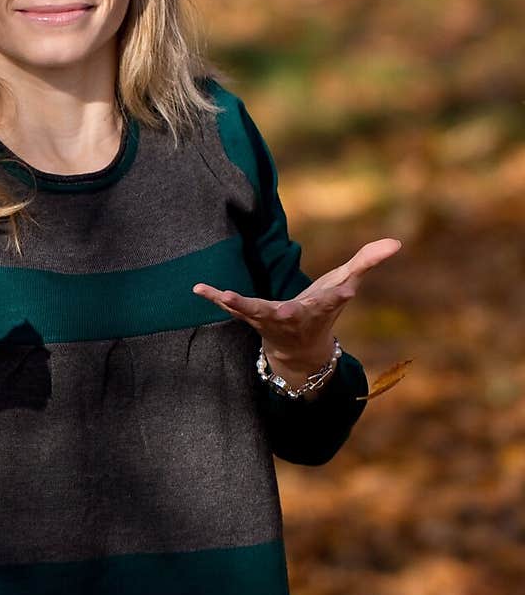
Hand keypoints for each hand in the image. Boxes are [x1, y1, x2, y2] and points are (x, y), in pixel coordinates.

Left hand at [192, 238, 401, 385]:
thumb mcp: (344, 284)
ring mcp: (269, 320)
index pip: (333, 300)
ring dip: (240, 306)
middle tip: (283, 311)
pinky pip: (230, 309)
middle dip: (284, 311)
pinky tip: (197, 287)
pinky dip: (214, 298)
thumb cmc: (321, 311)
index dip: (339, 294)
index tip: (347, 288)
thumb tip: (397, 242)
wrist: (298, 352)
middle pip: (290, 313)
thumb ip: (367, 262)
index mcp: (319, 309)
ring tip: (226, 296)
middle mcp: (294, 318)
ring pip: (254, 314)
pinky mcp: (250, 318)